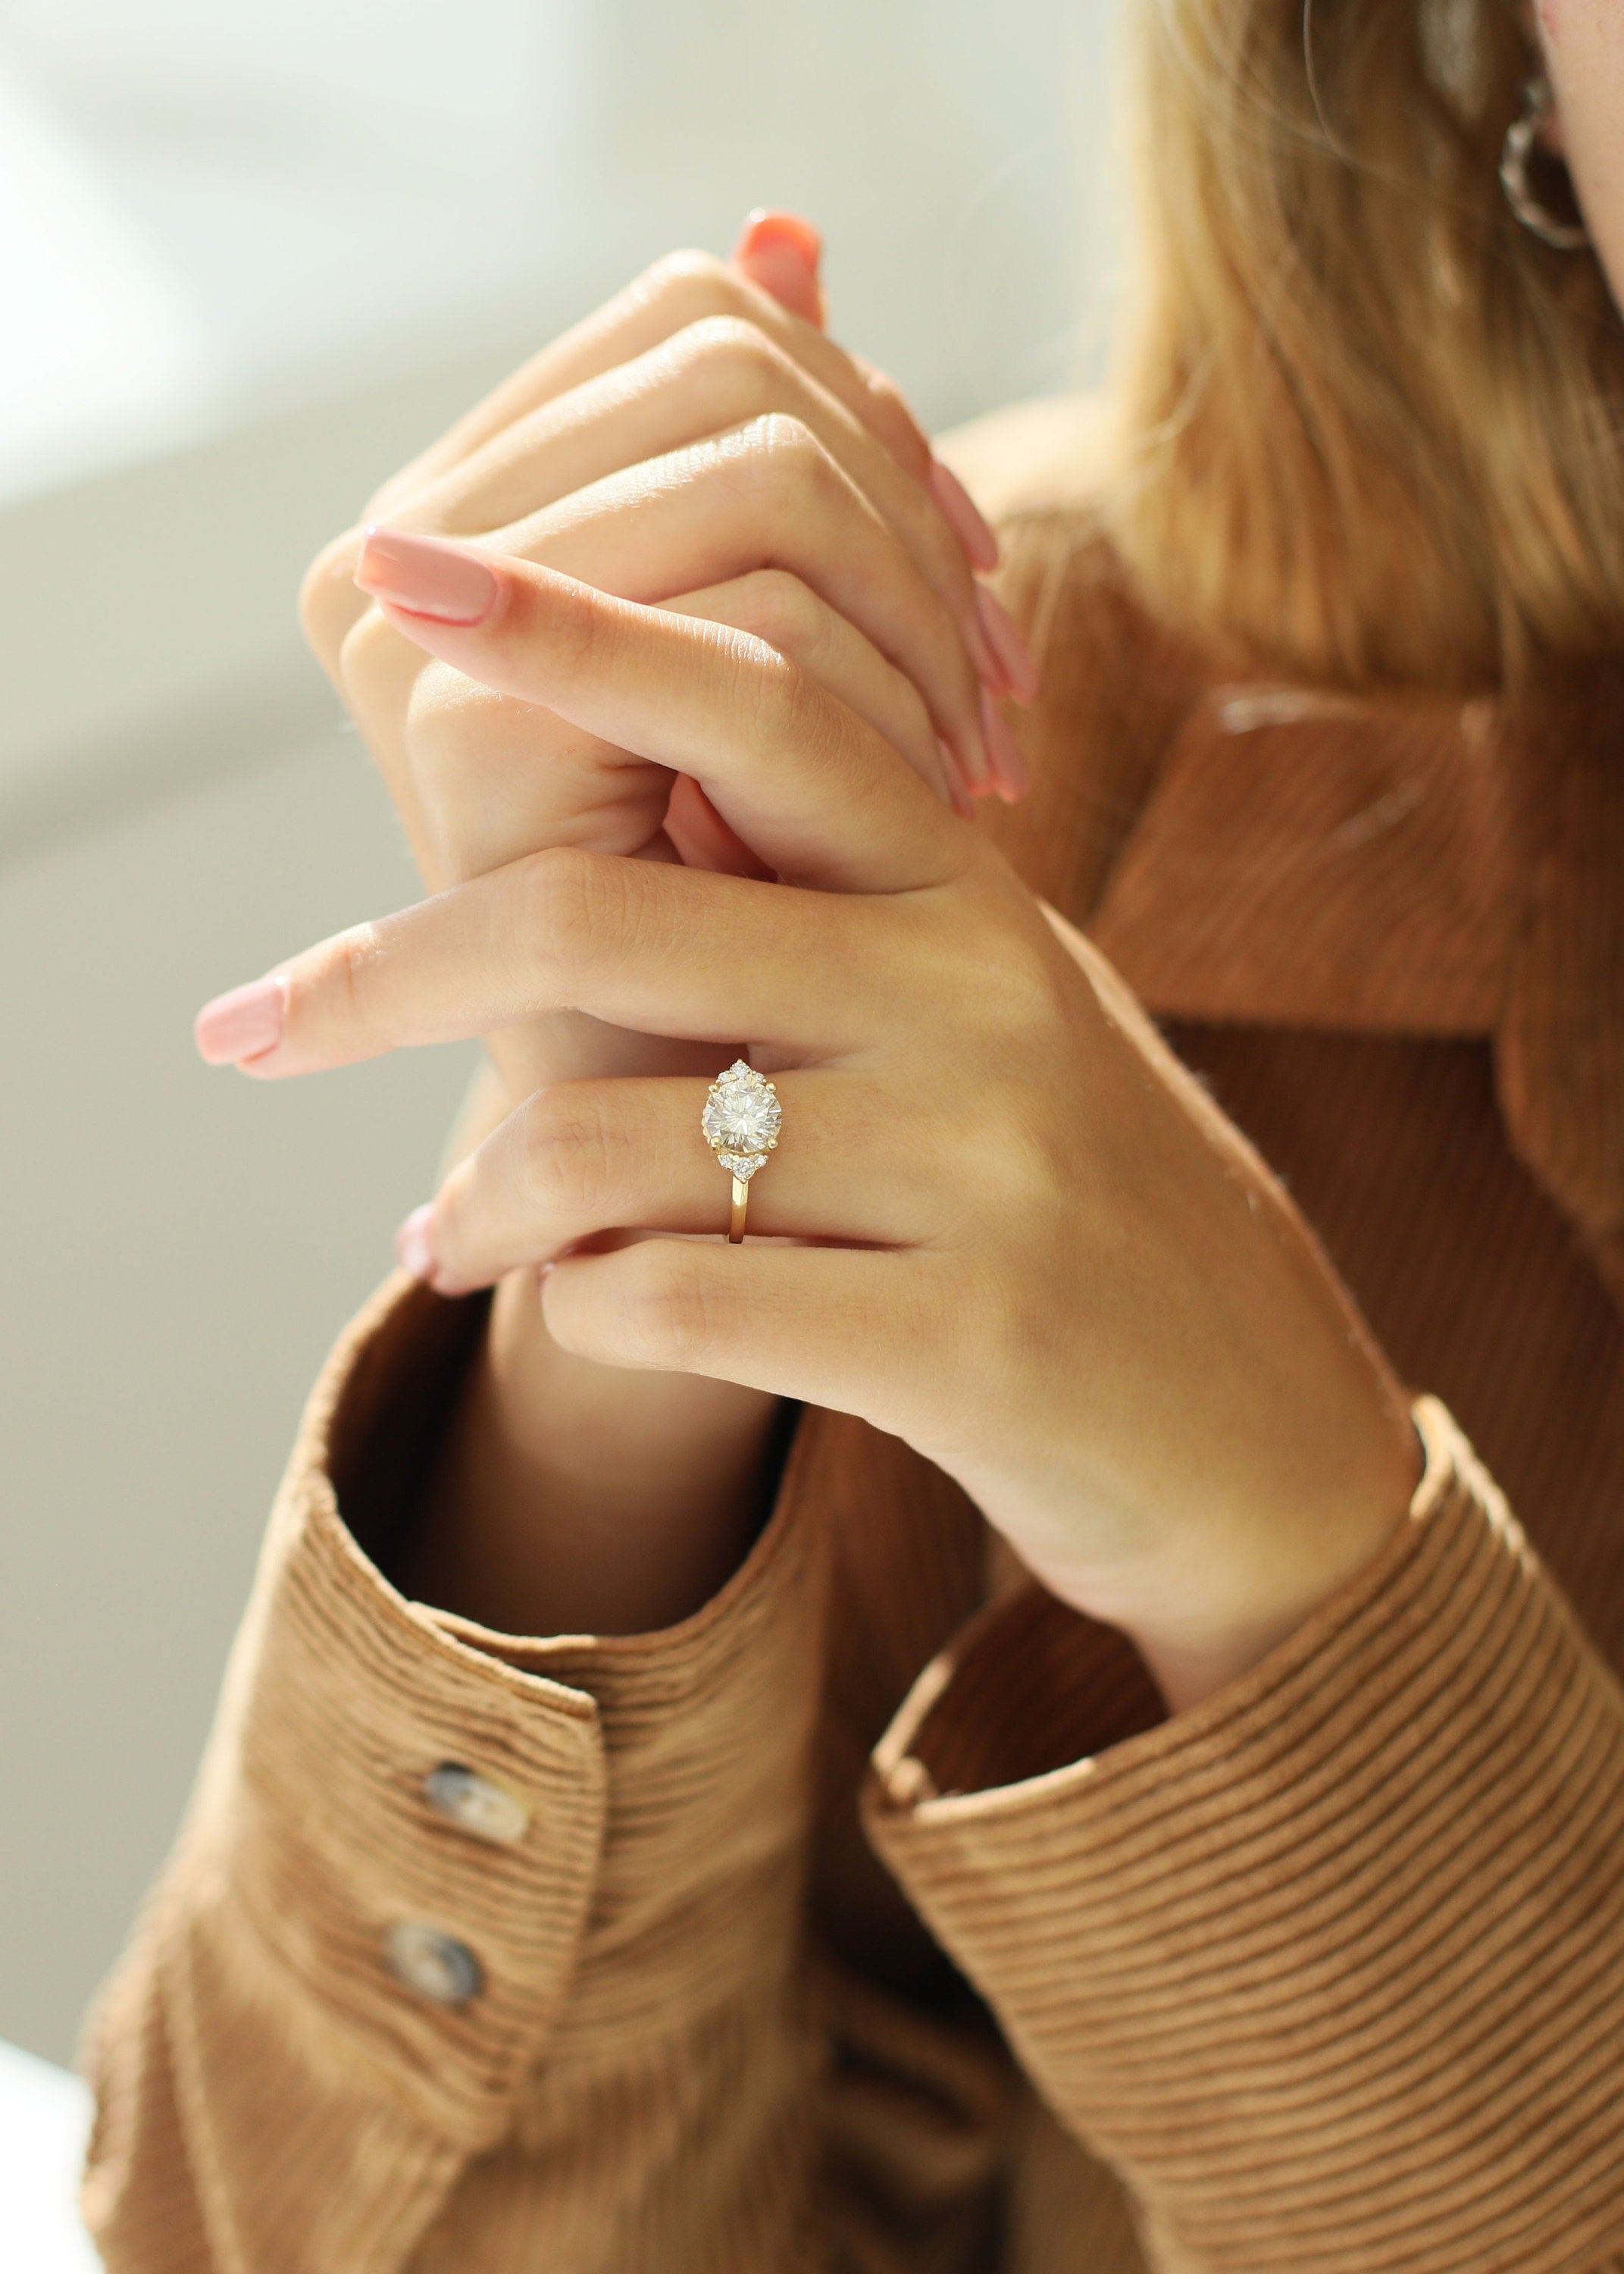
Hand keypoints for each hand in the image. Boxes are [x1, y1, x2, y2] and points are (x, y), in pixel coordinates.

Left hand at [200, 541, 1419, 1707]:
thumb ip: (824, 897)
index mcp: (969, 886)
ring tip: (442, 1243)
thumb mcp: (974, 1010)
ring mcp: (990, 1167)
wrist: (1244, 1420)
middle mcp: (986, 995)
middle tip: (253, 1022)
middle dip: (385, 975)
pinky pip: (682, 1305)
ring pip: (620, 1148)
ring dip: (483, 1204)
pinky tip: (577, 1311)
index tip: (400, 575)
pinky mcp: (978, 1341)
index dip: (568, 625)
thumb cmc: (1059, 1198)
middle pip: (611, 924)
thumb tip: (613, 763)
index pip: (757, 698)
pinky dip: (582, 1311)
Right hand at [298, 216, 1034, 1105]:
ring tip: (967, 771)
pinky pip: (756, 626)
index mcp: (466, 506)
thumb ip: (765, 459)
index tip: (976, 574)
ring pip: (766, 479)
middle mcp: (404, 549)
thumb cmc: (755, 919)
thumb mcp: (781, 670)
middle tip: (996, 696)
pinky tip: (930, 812)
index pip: (703, 322)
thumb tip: (792, 228)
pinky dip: (886, 709)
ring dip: (910, 626)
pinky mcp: (470, 739)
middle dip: (909, 524)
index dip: (878, 417)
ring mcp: (418, 639)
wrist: (703, 1164)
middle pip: (743, 373)